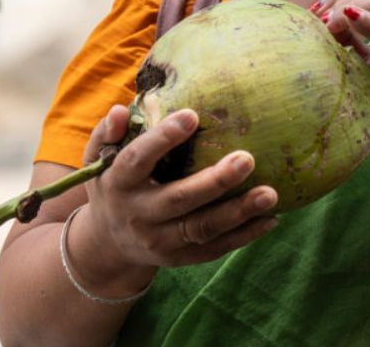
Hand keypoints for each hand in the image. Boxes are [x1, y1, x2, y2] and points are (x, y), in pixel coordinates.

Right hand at [76, 106, 277, 283]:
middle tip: (247, 159)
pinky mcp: (179, 258)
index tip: (192, 116)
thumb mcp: (98, 158)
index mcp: (118, 183)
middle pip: (178, 199)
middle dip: (214, 181)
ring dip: (238, 212)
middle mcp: (138, 215)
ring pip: (201, 228)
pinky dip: (244, 236)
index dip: (163, 139)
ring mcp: (159, 241)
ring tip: (270, 193)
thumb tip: (121, 110)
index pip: (138, 159)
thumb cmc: (112, 183)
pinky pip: (214, 249)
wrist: (107, 242)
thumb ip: (107, 132)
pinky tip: (270, 218)